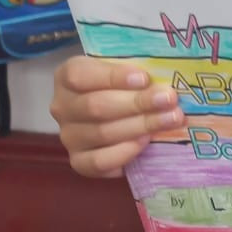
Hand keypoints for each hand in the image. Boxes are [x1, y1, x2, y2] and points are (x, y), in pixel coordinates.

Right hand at [50, 55, 185, 178]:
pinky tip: (146, 142)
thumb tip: (164, 79)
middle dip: (137, 103)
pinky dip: (125, 152)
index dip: (113, 77)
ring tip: (169, 119)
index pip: (80, 75)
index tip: (144, 78)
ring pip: (102, 133)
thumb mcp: (123, 69)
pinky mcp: (79, 162)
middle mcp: (62, 107)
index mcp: (66, 76)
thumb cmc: (122, 85)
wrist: (115, 112)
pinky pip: (99, 162)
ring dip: (140, 126)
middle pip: (96, 106)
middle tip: (168, 100)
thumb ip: (135, 70)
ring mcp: (69, 137)